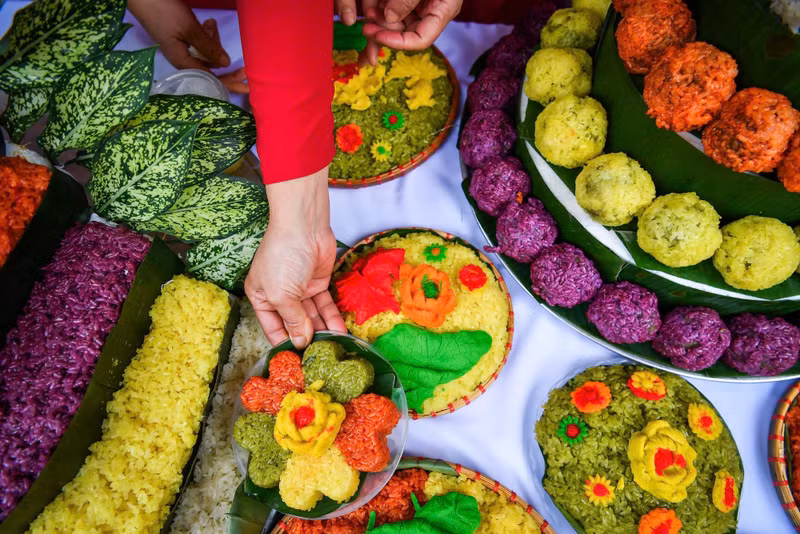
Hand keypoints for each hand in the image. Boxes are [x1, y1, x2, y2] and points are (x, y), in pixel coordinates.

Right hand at [128, 0, 248, 93]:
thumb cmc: (164, 11)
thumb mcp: (190, 29)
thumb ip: (208, 48)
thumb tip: (226, 65)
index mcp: (183, 63)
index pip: (212, 80)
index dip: (230, 82)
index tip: (247, 85)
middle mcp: (184, 60)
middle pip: (212, 65)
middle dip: (217, 49)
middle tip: (213, 29)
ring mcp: (183, 49)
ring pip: (208, 51)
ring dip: (212, 38)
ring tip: (207, 22)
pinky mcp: (183, 39)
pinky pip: (201, 42)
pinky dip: (206, 33)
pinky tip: (206, 22)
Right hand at [245, 168, 345, 347]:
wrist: (305, 226)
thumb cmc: (283, 256)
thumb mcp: (282, 294)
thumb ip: (293, 320)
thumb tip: (300, 341)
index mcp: (261, 297)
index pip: (273, 329)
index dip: (285, 344)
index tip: (299, 362)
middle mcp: (280, 295)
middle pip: (295, 324)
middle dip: (307, 339)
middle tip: (321, 358)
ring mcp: (300, 289)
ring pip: (312, 317)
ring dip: (322, 331)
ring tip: (334, 349)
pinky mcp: (318, 283)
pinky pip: (325, 306)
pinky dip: (332, 319)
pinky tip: (341, 333)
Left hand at [360, 0, 461, 62]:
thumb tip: (389, 18)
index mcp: (443, 11)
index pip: (420, 40)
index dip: (397, 42)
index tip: (376, 36)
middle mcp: (432, 12)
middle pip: (405, 34)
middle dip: (384, 32)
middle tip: (365, 27)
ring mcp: (421, 6)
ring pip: (397, 23)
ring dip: (380, 22)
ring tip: (367, 14)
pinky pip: (394, 10)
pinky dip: (382, 12)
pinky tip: (371, 11)